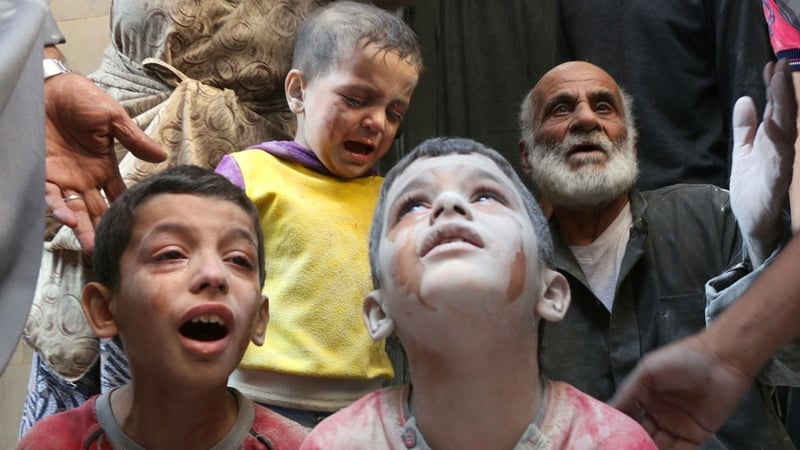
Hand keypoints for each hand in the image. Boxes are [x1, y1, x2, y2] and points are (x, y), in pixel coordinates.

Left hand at [44, 72, 165, 253]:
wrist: (47, 86)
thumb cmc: (81, 97)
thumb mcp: (113, 117)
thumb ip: (134, 138)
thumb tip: (161, 156)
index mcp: (104, 166)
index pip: (119, 195)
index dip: (128, 211)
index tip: (139, 229)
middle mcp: (85, 178)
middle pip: (98, 210)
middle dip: (105, 230)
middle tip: (113, 251)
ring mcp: (64, 178)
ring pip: (76, 210)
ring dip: (83, 228)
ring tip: (92, 245)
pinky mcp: (43, 173)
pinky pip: (50, 196)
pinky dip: (59, 208)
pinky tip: (68, 218)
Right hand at [610, 335, 751, 449]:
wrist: (721, 361)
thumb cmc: (680, 360)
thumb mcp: (647, 372)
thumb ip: (627, 393)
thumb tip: (607, 412)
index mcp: (644, 397)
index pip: (626, 417)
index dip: (617, 428)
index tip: (606, 438)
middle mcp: (657, 414)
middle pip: (640, 435)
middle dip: (630, 443)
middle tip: (620, 448)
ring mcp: (676, 426)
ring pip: (657, 446)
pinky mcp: (695, 436)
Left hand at [730, 59, 795, 265]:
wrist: (752, 222)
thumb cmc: (752, 186)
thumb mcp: (744, 151)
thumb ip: (745, 127)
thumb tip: (746, 99)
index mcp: (773, 141)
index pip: (777, 109)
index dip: (775, 87)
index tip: (772, 65)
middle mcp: (781, 149)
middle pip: (785, 115)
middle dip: (784, 90)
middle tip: (780, 65)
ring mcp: (781, 165)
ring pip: (787, 132)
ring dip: (785, 107)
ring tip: (780, 84)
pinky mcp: (776, 183)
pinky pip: (780, 161)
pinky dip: (779, 143)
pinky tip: (773, 126)